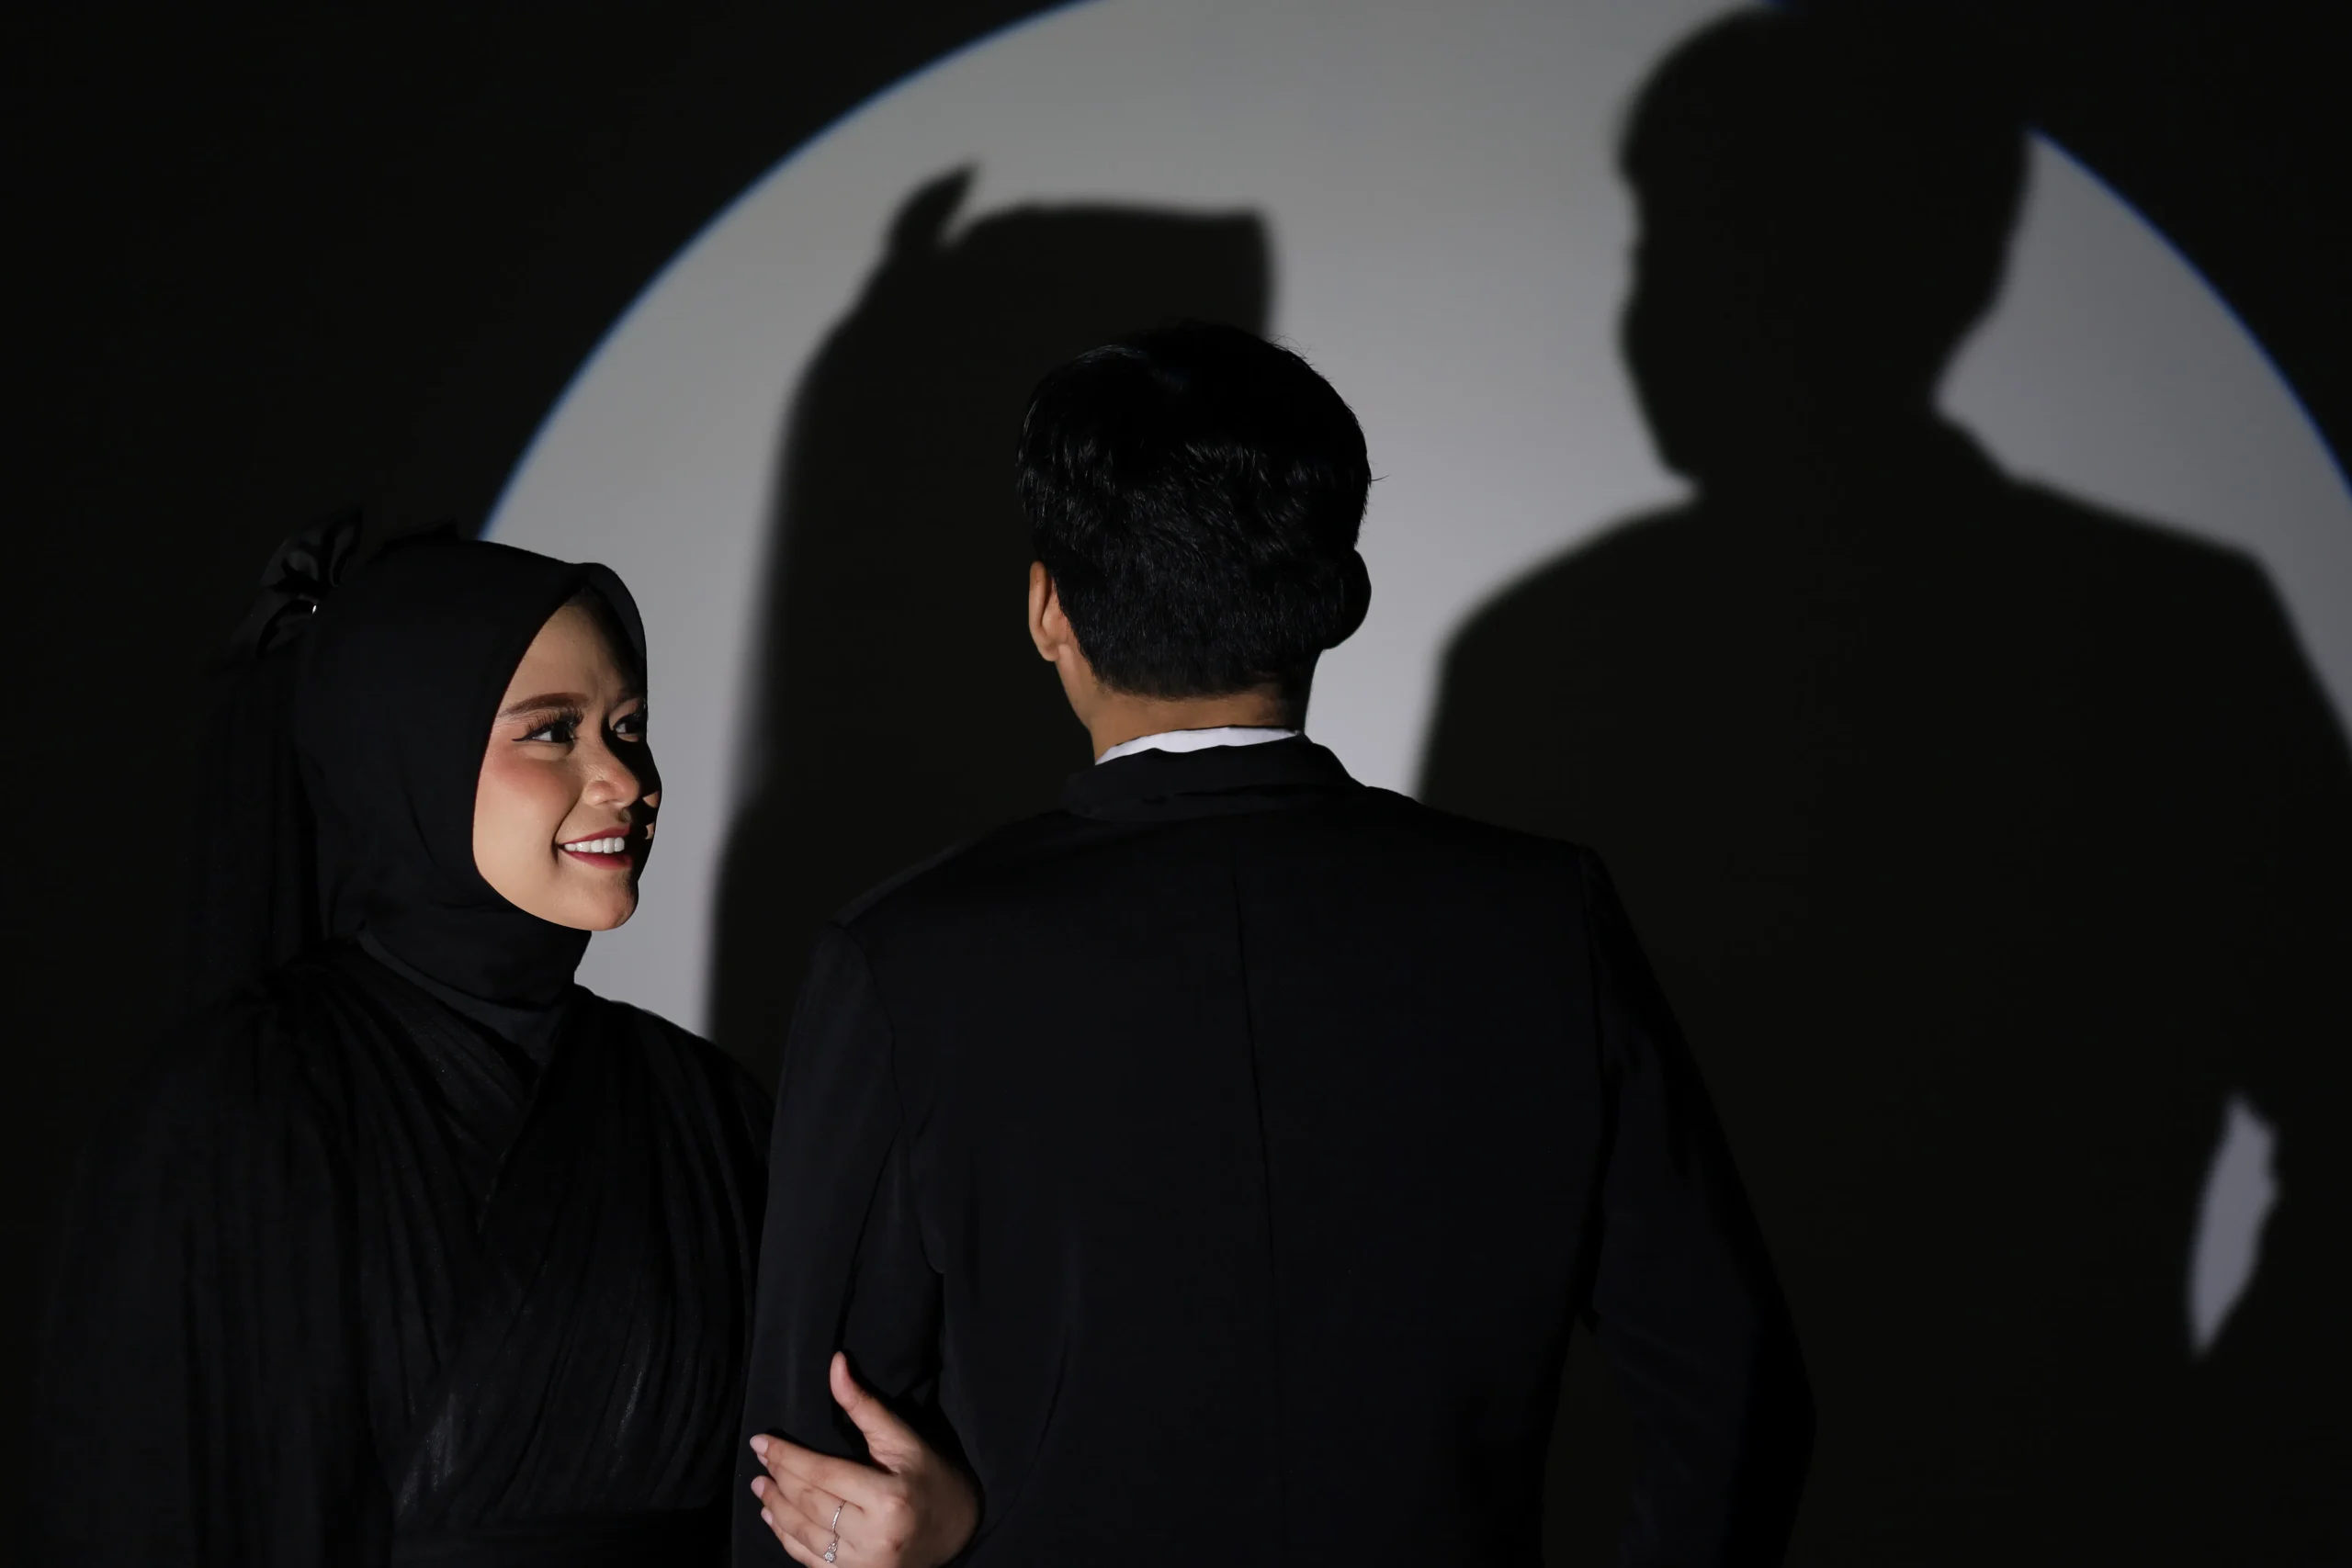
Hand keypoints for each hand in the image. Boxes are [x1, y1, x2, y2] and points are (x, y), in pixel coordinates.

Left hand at [749, 1353, 979, 1567]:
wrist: (960, 1530)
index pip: (823, 1474)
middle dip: (779, 1479)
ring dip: (776, 1509)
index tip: (760, 1442)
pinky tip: (773, 1519)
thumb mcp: (903, 1439)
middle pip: (810, 1503)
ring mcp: (864, 1564)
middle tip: (760, 1460)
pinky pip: (810, 1560)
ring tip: (760, 1486)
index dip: (787, 1457)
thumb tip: (835, 1364)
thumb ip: (865, 1405)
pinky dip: (786, 1539)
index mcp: (888, 1498)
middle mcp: (874, 1536)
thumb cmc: (933, 1477)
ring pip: (804, 1535)